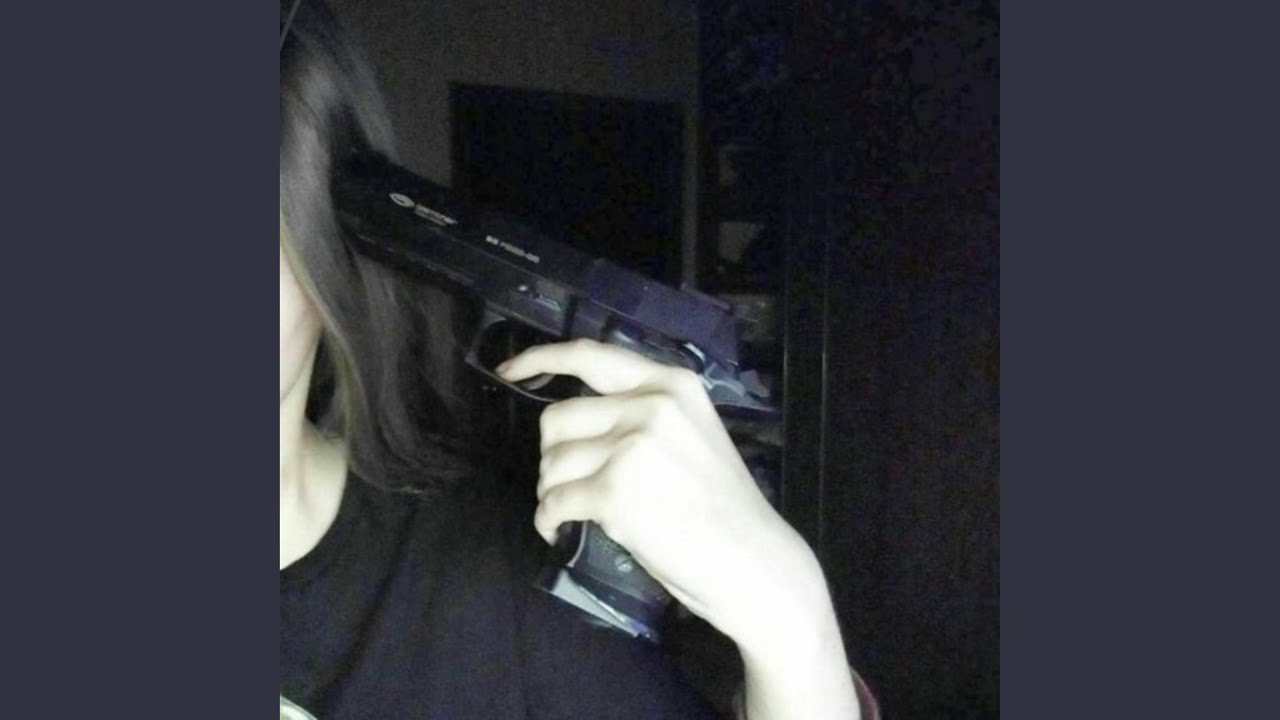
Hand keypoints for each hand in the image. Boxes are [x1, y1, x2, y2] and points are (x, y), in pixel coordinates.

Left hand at [497, 339, 827, 645]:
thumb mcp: (692, 434)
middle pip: (557, 417)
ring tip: (571, 511)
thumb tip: (576, 421)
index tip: (510, 371)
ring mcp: (634, 446)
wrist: (752, 559)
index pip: (591, 356)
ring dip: (551, 491)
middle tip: (569, 483)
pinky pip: (554, 501)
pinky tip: (560, 530)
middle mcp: (652, 405)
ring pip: (552, 462)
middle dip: (552, 454)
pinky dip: (549, 519)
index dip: (540, 359)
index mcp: (671, 384)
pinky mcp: (616, 490)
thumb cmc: (722, 507)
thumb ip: (643, 414)